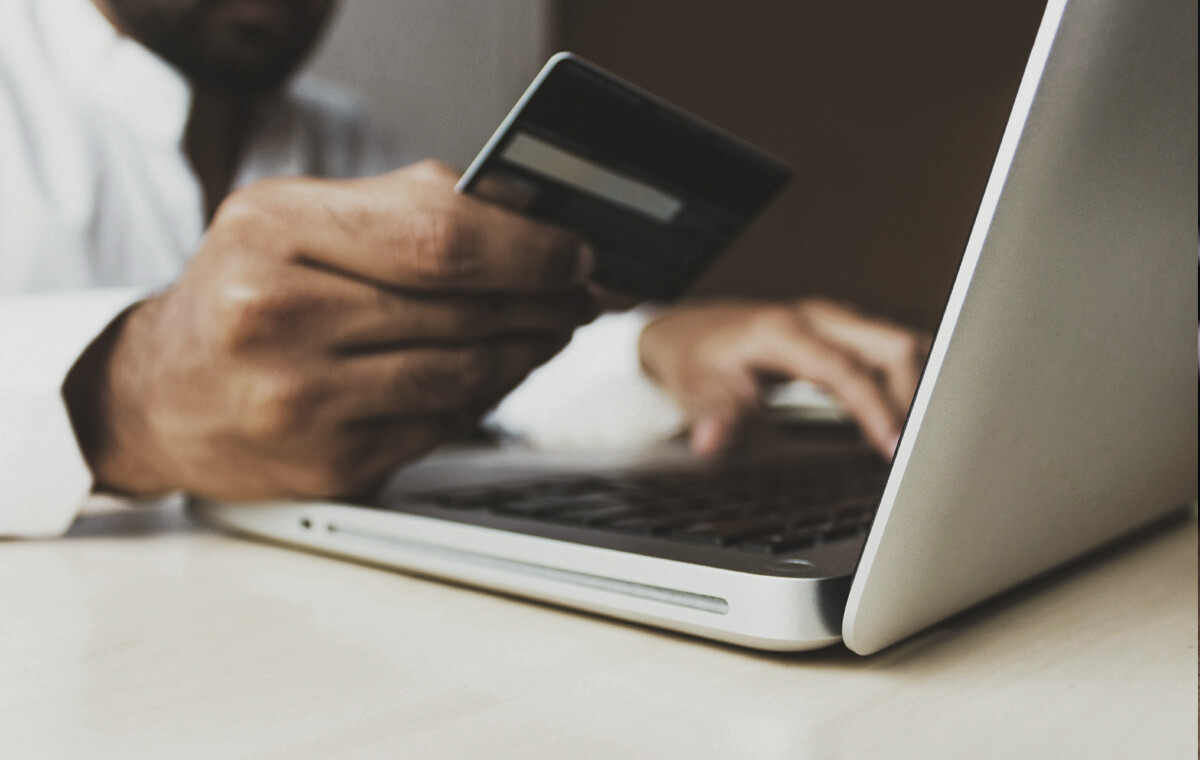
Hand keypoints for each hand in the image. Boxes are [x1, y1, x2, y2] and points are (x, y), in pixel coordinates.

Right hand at [65, 161, 596, 500]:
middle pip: (462, 308)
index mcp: (273, 231)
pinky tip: (500, 372)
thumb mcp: (295, 218)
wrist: (160, 395)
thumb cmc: (241, 293)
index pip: (439, 237)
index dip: (529, 248)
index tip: (577, 251)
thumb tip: (528, 214)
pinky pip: (443, 425)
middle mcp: (276, 317)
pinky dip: (487, 397)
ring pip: (464, 374)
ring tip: (552, 328)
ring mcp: (301, 402)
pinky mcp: (329, 465)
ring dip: (528, 350)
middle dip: (545, 299)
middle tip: (583, 292)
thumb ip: (405, 206)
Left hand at [638, 298, 930, 457]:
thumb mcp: (696, 389)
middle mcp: (818, 318)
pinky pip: (894, 351)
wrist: (690, 331)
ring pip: (902, 344)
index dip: (874, 408)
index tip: (894, 446)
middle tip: (924, 448)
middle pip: (892, 345)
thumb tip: (711, 441)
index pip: (844, 369)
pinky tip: (915, 416)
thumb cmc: (696, 359)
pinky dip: (912, 381)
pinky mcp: (846, 332)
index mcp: (783, 330)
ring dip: (923, 387)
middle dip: (917, 395)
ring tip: (929, 437)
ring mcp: (836, 321)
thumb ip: (714, 415)